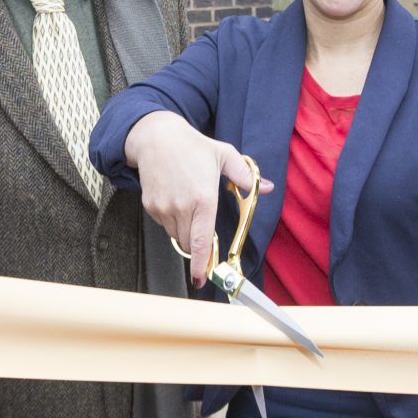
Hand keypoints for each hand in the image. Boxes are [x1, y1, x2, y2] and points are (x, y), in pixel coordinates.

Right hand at [126, 111, 264, 286]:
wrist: (156, 138)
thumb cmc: (191, 146)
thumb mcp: (224, 155)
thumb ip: (246, 176)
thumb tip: (266, 187)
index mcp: (203, 198)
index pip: (203, 241)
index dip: (202, 264)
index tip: (202, 279)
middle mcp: (182, 207)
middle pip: (191, 243)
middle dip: (199, 243)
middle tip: (203, 225)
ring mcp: (163, 208)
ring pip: (177, 236)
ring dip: (186, 231)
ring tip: (189, 203)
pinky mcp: (150, 207)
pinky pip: (164, 225)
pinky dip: (173, 220)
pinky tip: (176, 199)